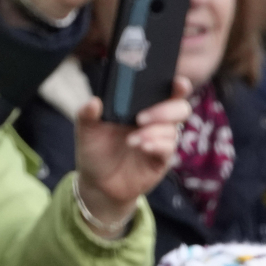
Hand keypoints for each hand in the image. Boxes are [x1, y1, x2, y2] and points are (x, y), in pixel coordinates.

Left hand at [74, 74, 188, 230]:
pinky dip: (156, 145)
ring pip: (173, 129)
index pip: (166, 93)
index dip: (178, 86)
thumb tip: (93, 101)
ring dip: (152, 132)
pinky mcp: (162, 159)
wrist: (98, 183)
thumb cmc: (95, 152)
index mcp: (141, 108)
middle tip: (141, 118)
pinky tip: (142, 147)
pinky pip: (168, 148)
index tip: (178, 82)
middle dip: (165, 111)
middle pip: (180, 108)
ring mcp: (161, 141)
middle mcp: (156, 123)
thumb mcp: (86, 131)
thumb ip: (87, 115)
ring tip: (131, 141)